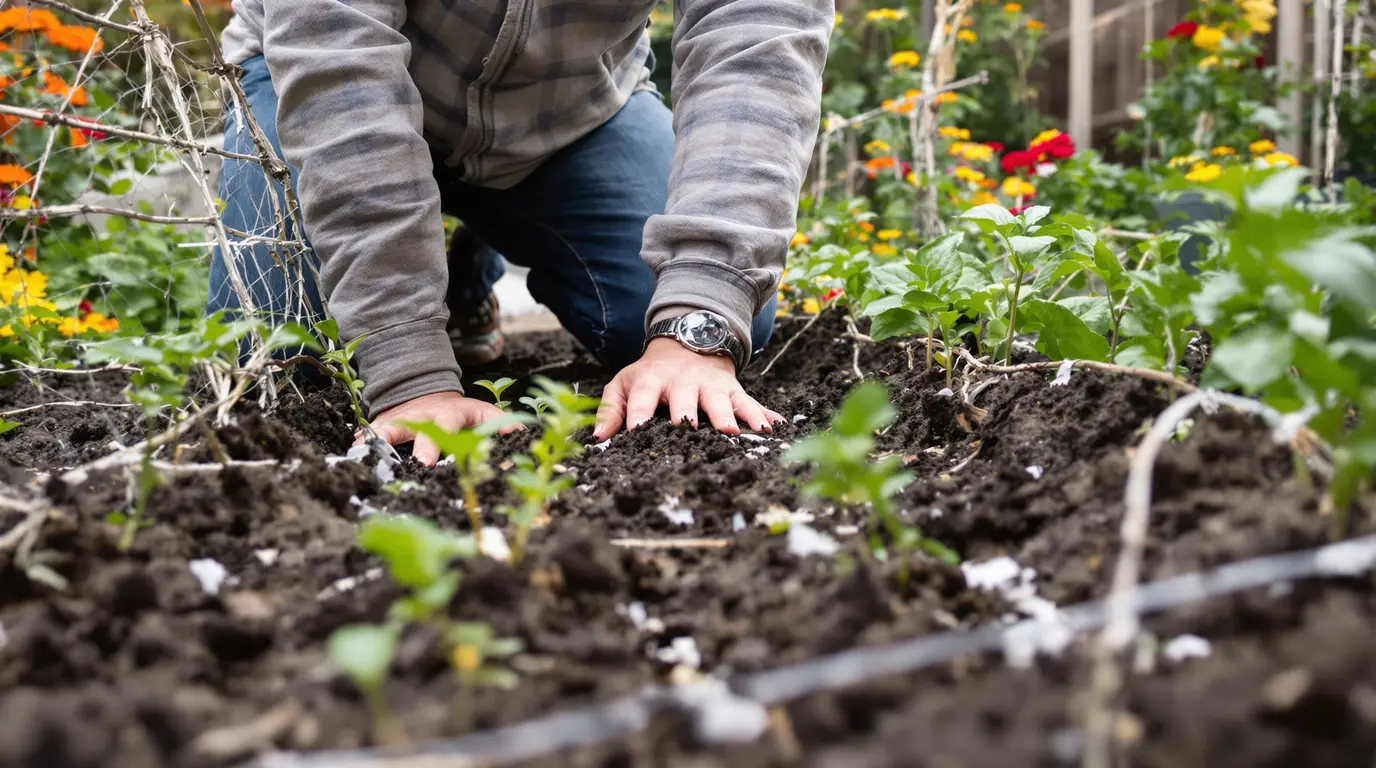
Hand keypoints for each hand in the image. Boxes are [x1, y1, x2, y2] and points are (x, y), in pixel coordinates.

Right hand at [357, 391, 506, 465]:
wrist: (426, 392)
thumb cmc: (459, 412)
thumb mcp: (483, 413)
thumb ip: (501, 422)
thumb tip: (521, 433)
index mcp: (447, 414)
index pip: (444, 425)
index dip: (436, 443)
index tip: (428, 463)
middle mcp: (420, 414)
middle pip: (409, 426)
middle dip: (399, 443)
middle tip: (395, 464)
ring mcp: (399, 418)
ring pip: (384, 427)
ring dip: (374, 440)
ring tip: (361, 454)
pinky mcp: (383, 423)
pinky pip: (369, 432)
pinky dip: (360, 442)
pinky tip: (351, 453)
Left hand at [592, 338, 784, 440]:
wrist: (687, 345)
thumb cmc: (651, 375)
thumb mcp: (625, 384)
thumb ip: (611, 409)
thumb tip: (599, 439)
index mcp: (653, 380)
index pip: (644, 397)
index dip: (639, 413)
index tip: (636, 431)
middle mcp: (684, 381)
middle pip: (687, 398)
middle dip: (690, 414)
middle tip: (692, 430)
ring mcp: (711, 385)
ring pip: (721, 401)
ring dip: (730, 416)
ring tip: (737, 433)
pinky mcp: (733, 390)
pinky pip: (750, 403)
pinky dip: (763, 415)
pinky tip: (774, 428)